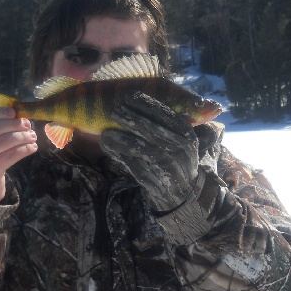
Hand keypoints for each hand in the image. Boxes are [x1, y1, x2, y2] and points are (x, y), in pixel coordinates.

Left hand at [101, 92, 197, 212]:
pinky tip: (107, 144)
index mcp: (185, 134)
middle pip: (148, 128)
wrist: (184, 194)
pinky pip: (130, 162)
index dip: (145, 103)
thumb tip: (150, 101)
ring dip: (118, 136)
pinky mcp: (152, 178)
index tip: (129, 96)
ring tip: (105, 131)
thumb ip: (172, 122)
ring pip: (137, 146)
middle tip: (113, 110)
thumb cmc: (179, 160)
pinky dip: (117, 152)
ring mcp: (164, 164)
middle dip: (128, 117)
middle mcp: (177, 148)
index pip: (164, 113)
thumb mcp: (184, 140)